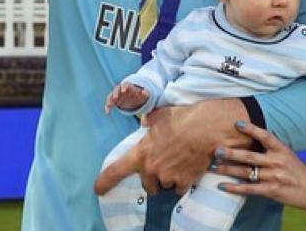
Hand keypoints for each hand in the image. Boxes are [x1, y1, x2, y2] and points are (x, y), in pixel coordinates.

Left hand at [94, 98, 248, 195]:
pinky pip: (180, 188)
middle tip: (163, 164)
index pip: (116, 171)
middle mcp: (152, 169)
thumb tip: (146, 121)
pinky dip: (183, 181)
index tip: (98, 189)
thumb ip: (149, 122)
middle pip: (147, 185)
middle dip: (153, 178)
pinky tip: (189, 167)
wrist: (207, 128)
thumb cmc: (183, 118)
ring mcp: (168, 177)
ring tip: (179, 162)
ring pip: (164, 186)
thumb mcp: (160, 116)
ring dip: (169, 179)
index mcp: (141, 153)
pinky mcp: (184, 182)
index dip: (104, 181)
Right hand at [104, 82, 149, 113]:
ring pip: (111, 95)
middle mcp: (120, 89)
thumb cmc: (137, 95)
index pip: (125, 85)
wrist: (132, 97)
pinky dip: (107, 106)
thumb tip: (145, 93)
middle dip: (116, 93)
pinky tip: (107, 112)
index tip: (124, 90)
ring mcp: (116, 94)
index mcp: (128, 87)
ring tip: (109, 105)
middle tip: (115, 98)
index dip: (124, 87)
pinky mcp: (113, 101)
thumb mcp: (142, 95)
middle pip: (117, 89)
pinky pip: (109, 102)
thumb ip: (144, 93)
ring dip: (110, 100)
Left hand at [212, 121, 305, 209]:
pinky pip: (249, 189)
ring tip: (214, 167)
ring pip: (246, 172)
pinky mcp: (271, 191)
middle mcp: (276, 162)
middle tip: (217, 150)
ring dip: (228, 170)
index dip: (251, 129)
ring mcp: (273, 177)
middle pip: (250, 156)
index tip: (236, 123)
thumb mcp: (287, 154)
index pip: (265, 136)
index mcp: (281, 150)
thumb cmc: (297, 170)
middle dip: (231, 153)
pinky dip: (234, 188)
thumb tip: (251, 139)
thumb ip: (271, 148)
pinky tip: (222, 186)